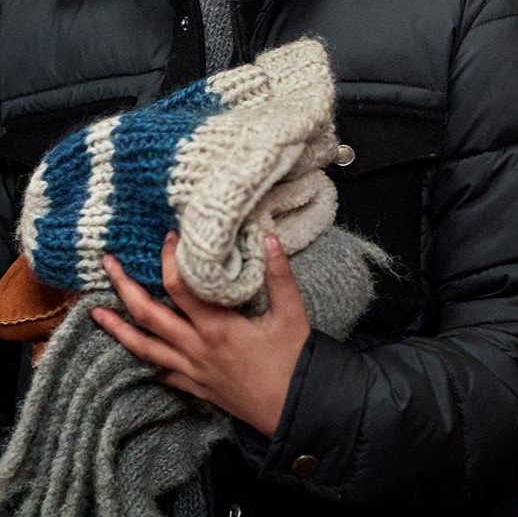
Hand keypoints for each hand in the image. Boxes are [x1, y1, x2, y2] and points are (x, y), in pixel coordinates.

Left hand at [92, 231, 310, 436]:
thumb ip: (279, 274)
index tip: (168, 238)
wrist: (293, 408)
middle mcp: (196, 347)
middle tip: (108, 265)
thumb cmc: (293, 360)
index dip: (170, 260)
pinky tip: (133, 353)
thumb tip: (271, 237)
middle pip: (148, 315)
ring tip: (95, 312)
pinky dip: (144, 360)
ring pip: (144, 347)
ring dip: (117, 328)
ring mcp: (192, 370)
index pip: (181, 287)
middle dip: (124, 288)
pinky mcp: (196, 387)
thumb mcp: (291, 313)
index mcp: (217, 326)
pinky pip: (161, 372)